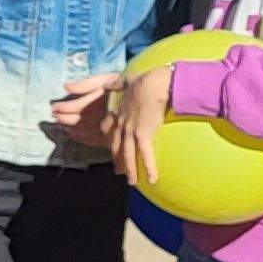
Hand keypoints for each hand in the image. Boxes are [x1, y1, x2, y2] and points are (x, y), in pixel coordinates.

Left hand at [49, 72, 122, 147]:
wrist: (147, 98)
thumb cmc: (125, 86)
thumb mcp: (106, 79)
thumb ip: (86, 84)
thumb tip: (66, 87)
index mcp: (99, 102)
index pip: (76, 107)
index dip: (63, 107)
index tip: (53, 107)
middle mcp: (102, 117)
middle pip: (77, 121)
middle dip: (64, 119)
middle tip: (55, 116)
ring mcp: (107, 128)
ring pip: (83, 132)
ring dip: (69, 129)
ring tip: (61, 126)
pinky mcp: (112, 137)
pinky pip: (92, 140)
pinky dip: (80, 138)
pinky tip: (74, 134)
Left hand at [113, 62, 177, 186]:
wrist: (154, 83)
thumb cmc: (143, 80)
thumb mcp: (124, 80)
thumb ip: (115, 84)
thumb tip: (108, 83)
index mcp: (118, 112)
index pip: (108, 129)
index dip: (109, 138)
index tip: (110, 145)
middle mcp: (122, 124)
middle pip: (116, 146)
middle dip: (117, 159)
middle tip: (117, 171)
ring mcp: (131, 130)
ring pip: (128, 154)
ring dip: (130, 169)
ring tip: (131, 182)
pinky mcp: (144, 134)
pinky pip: (146, 154)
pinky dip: (148, 167)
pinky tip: (152, 179)